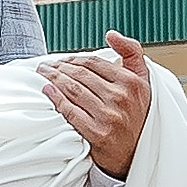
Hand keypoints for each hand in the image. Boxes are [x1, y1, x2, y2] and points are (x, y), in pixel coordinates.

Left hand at [40, 31, 151, 178]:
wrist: (137, 153)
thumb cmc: (137, 115)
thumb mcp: (144, 81)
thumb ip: (132, 52)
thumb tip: (111, 34)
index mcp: (131, 82)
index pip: (94, 63)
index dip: (74, 59)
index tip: (63, 60)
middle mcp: (121, 97)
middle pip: (81, 75)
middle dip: (59, 67)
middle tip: (45, 66)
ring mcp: (109, 116)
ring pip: (74, 90)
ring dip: (54, 79)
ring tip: (43, 74)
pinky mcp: (97, 133)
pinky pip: (70, 111)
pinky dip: (56, 99)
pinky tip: (47, 91)